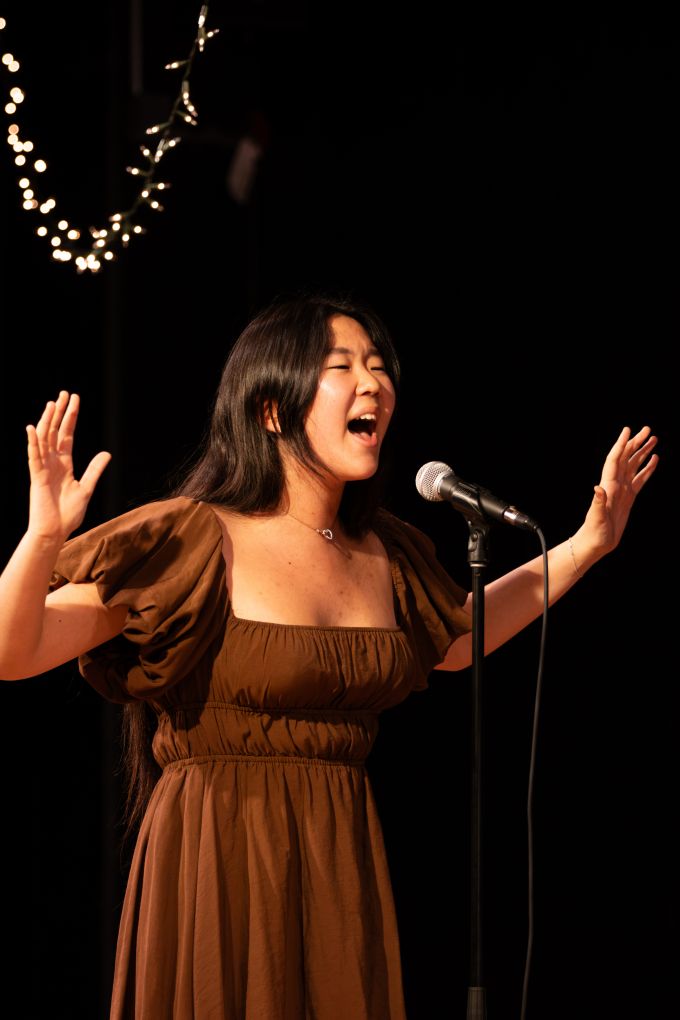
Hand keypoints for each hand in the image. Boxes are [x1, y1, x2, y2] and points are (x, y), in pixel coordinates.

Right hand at [26, 391, 110, 541]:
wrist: (56, 532)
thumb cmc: (69, 513)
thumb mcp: (87, 488)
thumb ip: (95, 470)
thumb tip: (107, 453)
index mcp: (64, 464)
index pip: (67, 435)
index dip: (71, 418)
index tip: (74, 400)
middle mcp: (52, 463)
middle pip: (55, 432)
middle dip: (60, 413)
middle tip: (64, 393)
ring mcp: (43, 468)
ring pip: (44, 440)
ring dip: (47, 422)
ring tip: (52, 404)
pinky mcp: (37, 478)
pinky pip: (34, 457)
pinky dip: (33, 443)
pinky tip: (32, 428)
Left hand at [573, 425, 658, 567]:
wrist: (596, 543)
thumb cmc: (594, 532)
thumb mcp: (596, 518)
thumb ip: (597, 503)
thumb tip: (598, 488)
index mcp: (608, 486)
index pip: (615, 460)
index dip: (621, 444)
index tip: (627, 430)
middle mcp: (615, 484)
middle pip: (627, 458)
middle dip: (636, 443)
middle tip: (648, 429)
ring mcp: (622, 490)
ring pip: (634, 465)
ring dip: (643, 452)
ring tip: (654, 439)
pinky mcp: (629, 497)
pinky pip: (640, 479)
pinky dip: (647, 468)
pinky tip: (654, 459)